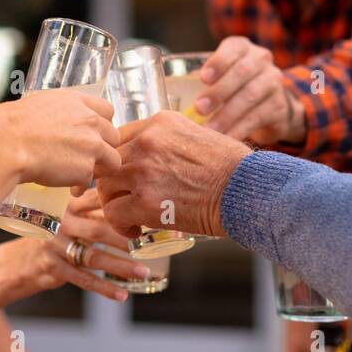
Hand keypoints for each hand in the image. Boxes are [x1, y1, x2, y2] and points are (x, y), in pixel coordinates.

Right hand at [0, 90, 120, 190]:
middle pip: (114, 136)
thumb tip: (59, 123)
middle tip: (88, 158)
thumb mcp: (40, 105)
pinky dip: (80, 185)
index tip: (95, 134)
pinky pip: (90, 180)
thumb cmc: (13, 125)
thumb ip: (60, 113)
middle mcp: (91, 121)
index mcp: (78, 102)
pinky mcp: (86, 169)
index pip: (107, 110)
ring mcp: (92, 145)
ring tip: (82, 176)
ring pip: (112, 160)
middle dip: (103, 148)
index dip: (102, 125)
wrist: (7, 145)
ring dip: (100, 168)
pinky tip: (69, 187)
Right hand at [19, 189, 148, 301]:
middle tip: (149, 244)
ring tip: (143, 272)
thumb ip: (94, 211)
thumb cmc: (53, 236)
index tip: (145, 212)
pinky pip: (83, 279)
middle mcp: (60, 222)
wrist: (19, 261)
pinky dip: (104, 288)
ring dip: (120, 266)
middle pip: (98, 229)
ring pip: (93, 257)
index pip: (96, 200)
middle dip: (125, 238)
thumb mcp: (68, 217)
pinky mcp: (53, 268)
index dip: (120, 205)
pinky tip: (122, 294)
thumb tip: (136, 207)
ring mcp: (55, 246)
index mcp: (67, 204)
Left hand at [98, 111, 251, 238]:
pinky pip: (113, 213)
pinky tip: (134, 229)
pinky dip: (120, 224)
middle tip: (122, 198)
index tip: (120, 175)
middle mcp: (147, 142)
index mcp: (159, 123)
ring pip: (105, 187)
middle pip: (107, 161)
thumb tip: (156, 154)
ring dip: (114, 203)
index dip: (116, 159)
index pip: (118, 137)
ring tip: (130, 215)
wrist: (247, 191)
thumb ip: (170, 140)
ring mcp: (144, 171)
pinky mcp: (145, 202)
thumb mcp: (198, 135)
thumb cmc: (232, 168)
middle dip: (112, 183)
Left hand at [195, 37, 305, 144]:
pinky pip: (258, 118)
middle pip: (242, 72)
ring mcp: (273, 82)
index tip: (203, 78)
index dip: (219, 62)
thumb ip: (204, 81)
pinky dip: (239, 130)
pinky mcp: (279, 106)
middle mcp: (261, 60)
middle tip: (200, 108)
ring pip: (250, 96)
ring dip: (227, 115)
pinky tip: (226, 140)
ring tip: (209, 130)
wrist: (273, 107)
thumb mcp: (222, 77)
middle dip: (219, 91)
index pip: (233, 48)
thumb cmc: (235, 88)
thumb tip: (171, 98)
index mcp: (242, 48)